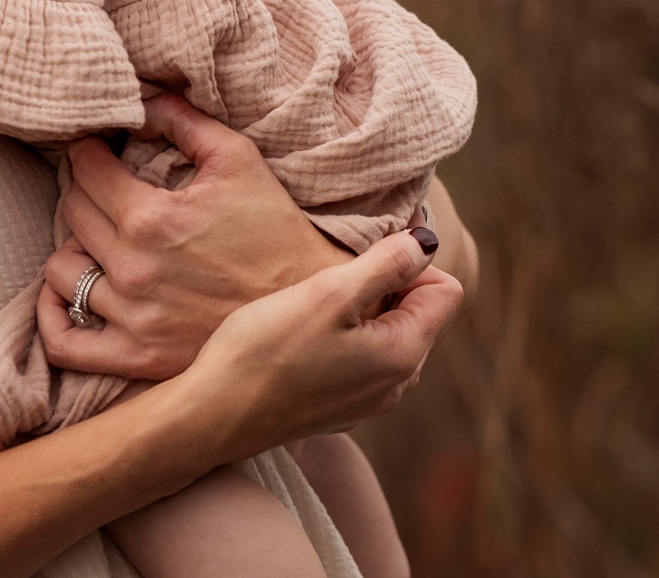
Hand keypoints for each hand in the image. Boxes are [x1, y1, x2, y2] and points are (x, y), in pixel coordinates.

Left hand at [36, 94, 354, 380]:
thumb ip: (184, 121)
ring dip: (74, 247)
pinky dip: (53, 316)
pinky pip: (64, 341)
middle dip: (84, 189)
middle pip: (71, 212)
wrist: (308, 307)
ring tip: (100, 238)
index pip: (84, 169)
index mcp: (151, 218)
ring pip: (60, 272)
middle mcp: (132, 270)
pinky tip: (69, 295)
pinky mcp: (136, 358)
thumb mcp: (238, 158)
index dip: (87, 149)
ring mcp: (132, 318)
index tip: (98, 146)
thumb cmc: (276, 229)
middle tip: (104, 184)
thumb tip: (143, 98)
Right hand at [177, 232, 462, 454]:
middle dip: (388, 283)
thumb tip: (426, 241)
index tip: (367, 246)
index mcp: (404, 355)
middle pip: (418, 311)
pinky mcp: (337, 408)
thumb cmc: (265, 351)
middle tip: (335, 271)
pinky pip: (360, 357)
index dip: (413, 259)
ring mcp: (367, 401)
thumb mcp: (328, 294)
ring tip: (315, 299)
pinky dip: (342, 335)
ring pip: (387, 333)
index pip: (446, 290)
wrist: (211, 417)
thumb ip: (385, 264)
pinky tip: (301, 332)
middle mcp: (396, 386)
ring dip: (362, 308)